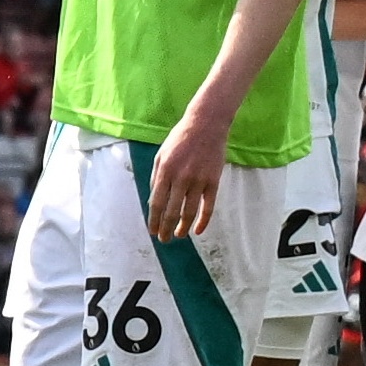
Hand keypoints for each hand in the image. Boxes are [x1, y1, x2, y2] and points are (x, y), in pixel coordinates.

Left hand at [146, 118, 231, 243]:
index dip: (153, 219)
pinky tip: (198, 230)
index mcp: (164, 171)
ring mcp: (198, 181)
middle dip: (166, 228)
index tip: (152, 231)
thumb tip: (154, 199)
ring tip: (178, 236)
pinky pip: (208, 206)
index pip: (156, 202)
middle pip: (172, 211)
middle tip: (163, 240)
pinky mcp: (214, 182)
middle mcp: (180, 178)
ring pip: (189, 212)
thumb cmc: (180, 139)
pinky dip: (203, 220)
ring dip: (183, 227)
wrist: (205, 125)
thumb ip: (157, 177)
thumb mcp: (161, 155)